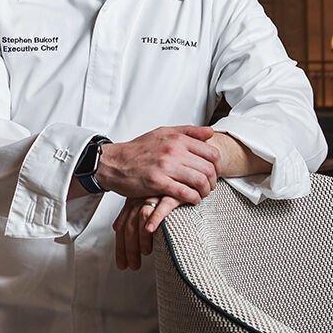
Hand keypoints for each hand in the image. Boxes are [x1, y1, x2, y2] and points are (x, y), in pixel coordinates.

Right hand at [96, 126, 219, 203]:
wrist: (114, 162)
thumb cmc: (139, 149)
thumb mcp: (163, 133)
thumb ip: (188, 132)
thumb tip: (210, 133)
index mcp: (177, 138)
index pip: (211, 153)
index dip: (218, 166)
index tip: (214, 173)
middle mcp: (174, 151)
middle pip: (208, 169)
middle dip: (213, 181)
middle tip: (209, 187)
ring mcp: (166, 167)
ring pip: (199, 181)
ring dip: (205, 192)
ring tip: (201, 194)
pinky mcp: (157, 183)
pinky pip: (184, 193)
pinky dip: (193, 199)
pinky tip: (192, 200)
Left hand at [112, 195, 180, 269]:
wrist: (189, 180)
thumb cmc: (170, 195)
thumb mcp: (149, 205)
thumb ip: (136, 217)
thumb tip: (119, 229)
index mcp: (133, 202)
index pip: (122, 227)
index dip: (121, 248)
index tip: (123, 264)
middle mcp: (142, 197)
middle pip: (130, 225)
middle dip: (130, 249)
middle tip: (134, 265)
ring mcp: (156, 194)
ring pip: (142, 216)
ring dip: (142, 237)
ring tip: (146, 252)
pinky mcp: (172, 192)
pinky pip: (162, 206)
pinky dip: (155, 218)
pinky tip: (151, 230)